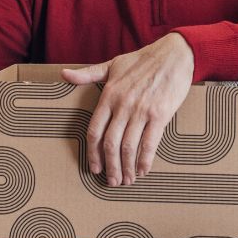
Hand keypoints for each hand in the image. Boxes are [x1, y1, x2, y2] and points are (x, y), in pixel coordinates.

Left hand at [62, 33, 193, 186]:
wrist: (174, 54)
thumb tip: (64, 75)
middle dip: (110, 167)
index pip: (94, 131)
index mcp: (109, 95)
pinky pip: (149, 143)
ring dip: (126, 168)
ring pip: (129, 147)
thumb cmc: (142, 59)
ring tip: (126, 180)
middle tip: (111, 182)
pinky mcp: (160, 115)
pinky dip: (145, 160)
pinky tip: (142, 170)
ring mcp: (141, 111)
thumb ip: (88, 74)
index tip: (94, 167)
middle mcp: (122, 105)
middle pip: (110, 144)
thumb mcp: (111, 64)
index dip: (93, 153)